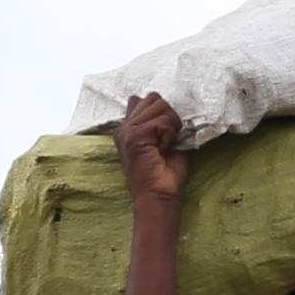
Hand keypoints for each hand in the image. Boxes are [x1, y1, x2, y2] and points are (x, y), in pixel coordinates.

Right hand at [111, 90, 190, 208]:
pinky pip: (162, 122)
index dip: (159, 111)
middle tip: (165, 141)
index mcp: (128, 129)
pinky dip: (169, 137)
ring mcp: (127, 132)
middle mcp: (124, 128)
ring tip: (163, 147)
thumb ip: (160, 123)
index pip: (142, 99)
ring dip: (170, 127)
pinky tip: (161, 152)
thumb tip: (165, 104)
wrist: (159, 196)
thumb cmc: (164, 174)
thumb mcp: (163, 142)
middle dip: (168, 116)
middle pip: (154, 98)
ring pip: (160, 106)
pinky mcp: (134, 136)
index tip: (162, 134)